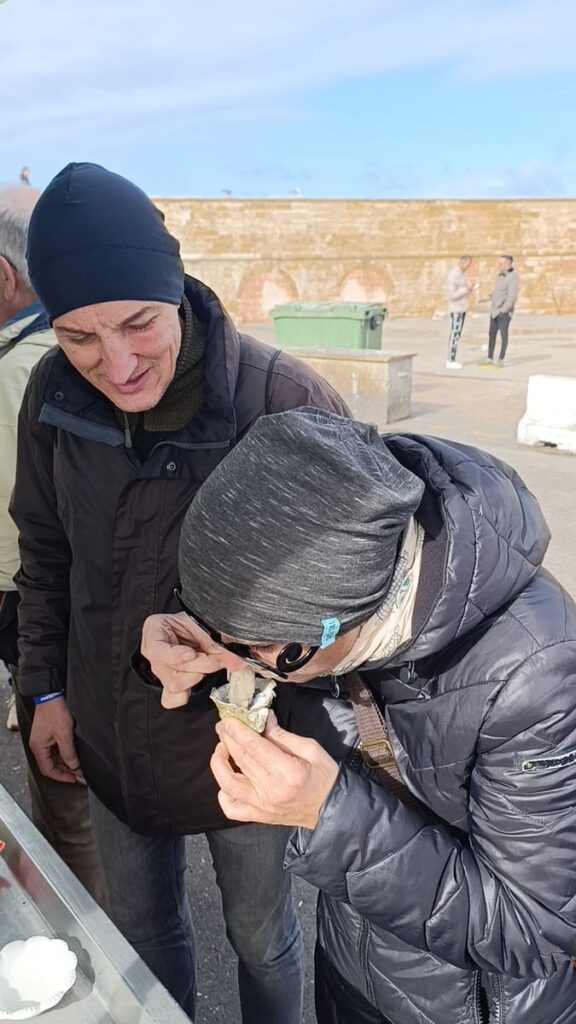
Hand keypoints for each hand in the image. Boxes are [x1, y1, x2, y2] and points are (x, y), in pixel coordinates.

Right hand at [29, 698, 82, 783]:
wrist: (51, 695)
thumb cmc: (54, 711)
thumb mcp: (64, 734)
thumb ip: (68, 752)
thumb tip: (73, 766)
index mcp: (38, 748)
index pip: (48, 770)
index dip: (61, 777)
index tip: (74, 779)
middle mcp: (39, 745)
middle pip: (51, 765)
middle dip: (65, 771)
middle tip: (79, 774)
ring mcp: (43, 740)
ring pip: (54, 758)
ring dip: (65, 763)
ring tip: (78, 766)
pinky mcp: (48, 734)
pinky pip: (55, 749)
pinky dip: (64, 754)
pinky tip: (73, 754)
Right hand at [141, 612, 227, 708]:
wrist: (199, 628)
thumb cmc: (198, 623)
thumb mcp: (206, 624)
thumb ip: (219, 640)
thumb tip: (235, 661)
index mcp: (155, 629)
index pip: (155, 649)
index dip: (174, 655)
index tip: (191, 654)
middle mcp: (153, 651)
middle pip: (170, 671)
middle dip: (199, 666)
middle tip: (217, 657)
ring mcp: (159, 669)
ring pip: (174, 685)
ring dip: (198, 676)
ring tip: (209, 663)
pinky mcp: (166, 684)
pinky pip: (171, 699)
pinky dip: (187, 693)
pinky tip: (197, 677)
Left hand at [210, 711, 339, 829]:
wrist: (333, 810)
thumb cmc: (325, 776)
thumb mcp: (311, 748)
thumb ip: (282, 735)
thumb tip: (263, 719)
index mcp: (287, 771)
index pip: (254, 747)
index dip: (237, 731)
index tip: (228, 719)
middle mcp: (271, 790)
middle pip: (241, 760)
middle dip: (227, 739)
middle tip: (222, 726)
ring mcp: (262, 806)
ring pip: (229, 784)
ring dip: (219, 763)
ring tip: (221, 748)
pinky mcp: (259, 816)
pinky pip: (232, 809)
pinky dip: (223, 794)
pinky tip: (226, 781)